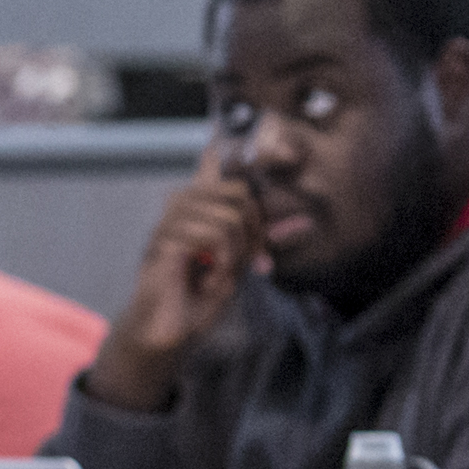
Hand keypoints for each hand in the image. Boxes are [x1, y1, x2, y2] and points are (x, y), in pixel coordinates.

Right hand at [87, 149, 261, 411]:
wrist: (168, 333)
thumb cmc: (196, 300)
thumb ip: (264, 241)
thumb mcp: (240, 266)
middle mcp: (180, 210)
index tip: (218, 135)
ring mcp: (168, 225)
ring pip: (227, 215)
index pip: (210, 161)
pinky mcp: (163, 244)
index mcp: (198, 209)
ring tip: (222, 273)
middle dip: (253, 229)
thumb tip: (305, 223)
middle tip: (245, 261)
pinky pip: (211, 235)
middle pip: (236, 191)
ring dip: (236, 251)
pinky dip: (222, 262)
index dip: (221, 147)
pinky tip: (209, 279)